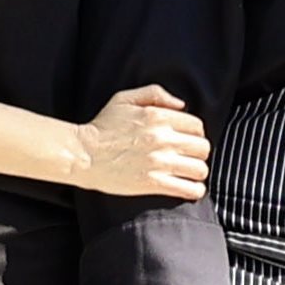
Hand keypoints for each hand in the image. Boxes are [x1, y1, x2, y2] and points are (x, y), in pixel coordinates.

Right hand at [67, 85, 209, 202]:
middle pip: (202, 148)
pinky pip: (188, 188)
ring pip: (200, 169)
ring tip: (189, 173)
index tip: (187, 141)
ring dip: (197, 172)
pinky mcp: (152, 182)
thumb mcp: (125, 99)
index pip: (197, 126)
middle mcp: (162, 138)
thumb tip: (181, 104)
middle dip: (198, 153)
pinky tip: (190, 189)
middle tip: (188, 157)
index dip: (195, 134)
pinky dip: (194, 190)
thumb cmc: (102, 126)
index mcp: (158, 117)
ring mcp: (159, 161)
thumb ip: (155, 94)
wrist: (81, 153)